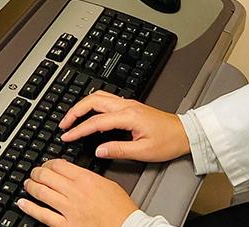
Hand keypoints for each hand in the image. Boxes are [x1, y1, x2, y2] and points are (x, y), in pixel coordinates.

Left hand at [18, 159, 136, 226]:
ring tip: (27, 184)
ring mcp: (69, 209)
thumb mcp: (107, 184)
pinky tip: (22, 203)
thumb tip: (74, 174)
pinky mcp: (66, 225)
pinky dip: (29, 207)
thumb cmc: (121, 209)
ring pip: (41, 192)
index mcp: (86, 179)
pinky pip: (42, 214)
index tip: (46, 166)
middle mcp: (75, 192)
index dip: (48, 163)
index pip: (59, 165)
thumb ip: (89, 177)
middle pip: (47, 176)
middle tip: (33, 173)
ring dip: (30, 186)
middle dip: (36, 172)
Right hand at [58, 91, 189, 162]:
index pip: (96, 121)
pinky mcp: (131, 106)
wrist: (185, 133)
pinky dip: (93, 105)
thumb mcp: (143, 151)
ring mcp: (128, 104)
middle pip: (93, 101)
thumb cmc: (168, 142)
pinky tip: (90, 116)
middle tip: (63, 124)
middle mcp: (126, 106)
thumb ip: (118, 150)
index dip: (79, 129)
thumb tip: (98, 150)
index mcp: (128, 116)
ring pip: (99, 97)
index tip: (67, 136)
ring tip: (72, 118)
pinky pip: (106, 101)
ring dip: (83, 106)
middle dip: (75, 111)